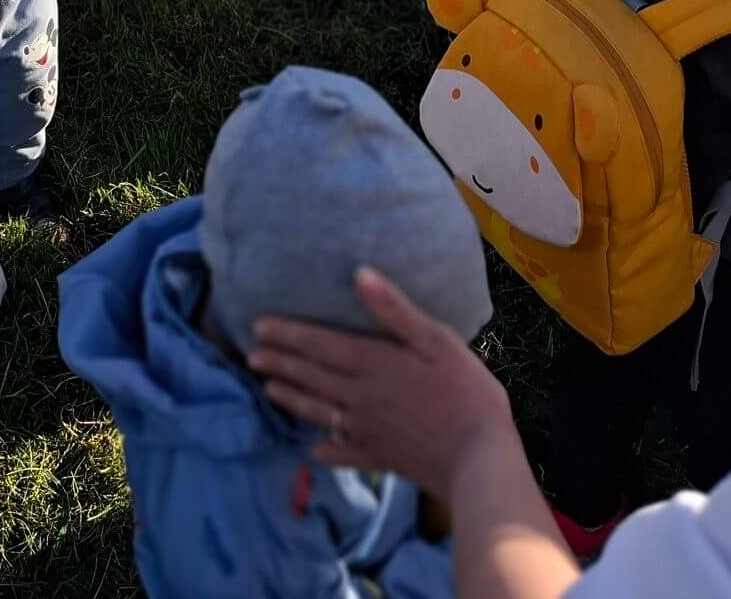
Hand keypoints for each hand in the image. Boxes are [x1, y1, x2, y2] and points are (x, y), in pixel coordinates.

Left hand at [248, 267, 515, 501]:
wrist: (480, 458)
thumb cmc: (463, 389)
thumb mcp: (435, 339)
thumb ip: (394, 309)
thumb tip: (359, 273)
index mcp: (371, 363)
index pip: (319, 344)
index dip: (288, 333)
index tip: (257, 326)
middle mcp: (360, 396)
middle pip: (312, 376)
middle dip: (280, 363)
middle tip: (250, 356)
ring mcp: (367, 430)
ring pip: (319, 411)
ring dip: (292, 398)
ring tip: (267, 389)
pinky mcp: (381, 457)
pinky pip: (344, 454)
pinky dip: (325, 451)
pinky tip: (313, 450)